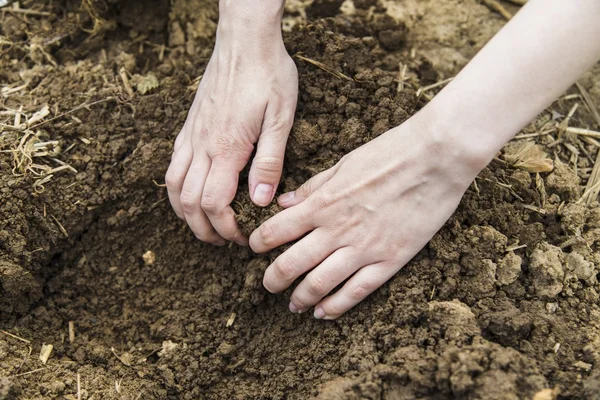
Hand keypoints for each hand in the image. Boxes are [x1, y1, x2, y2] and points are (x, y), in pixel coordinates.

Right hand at [165, 11, 297, 245]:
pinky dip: (177, 189)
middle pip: (189, 203)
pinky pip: (172, 165)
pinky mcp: (189, 126)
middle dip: (204, 230)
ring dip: (186, 214)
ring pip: (174, 187)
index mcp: (227, 148)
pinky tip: (190, 193)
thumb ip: (269, 162)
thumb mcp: (281, 118)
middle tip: (223, 241)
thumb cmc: (269, 75)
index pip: (215, 204)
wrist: (244, 39)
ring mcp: (191, 135)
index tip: (242, 238)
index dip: (226, 228)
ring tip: (204, 226)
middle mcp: (202, 145)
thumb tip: (259, 201)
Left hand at [249, 114, 485, 318]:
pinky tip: (323, 313)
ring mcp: (363, 248)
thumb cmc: (390, 153)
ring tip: (292, 305)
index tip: (254, 249)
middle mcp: (336, 230)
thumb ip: (312, 187)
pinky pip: (356, 291)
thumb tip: (283, 203)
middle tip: (268, 285)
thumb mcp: (343, 164)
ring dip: (300, 297)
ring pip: (319, 284)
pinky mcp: (390, 260)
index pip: (275, 231)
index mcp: (322, 203)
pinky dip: (335, 306)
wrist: (436, 158)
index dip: (258, 243)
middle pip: (291, 264)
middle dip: (272, 279)